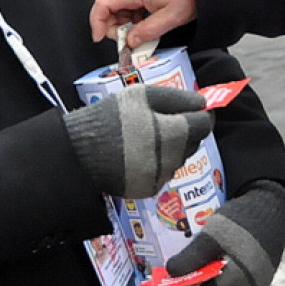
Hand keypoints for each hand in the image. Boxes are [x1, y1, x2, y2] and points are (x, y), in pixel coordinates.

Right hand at [63, 85, 211, 198]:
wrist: (79, 152)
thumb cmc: (112, 117)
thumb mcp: (143, 95)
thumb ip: (178, 97)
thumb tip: (203, 103)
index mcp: (173, 134)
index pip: (204, 125)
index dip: (201, 114)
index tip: (193, 109)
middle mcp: (172, 159)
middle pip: (193, 142)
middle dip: (185, 130)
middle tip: (162, 121)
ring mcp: (161, 177)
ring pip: (179, 158)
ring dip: (172, 147)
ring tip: (146, 137)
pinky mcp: (149, 190)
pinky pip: (164, 173)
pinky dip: (158, 163)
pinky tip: (138, 153)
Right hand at [90, 0, 197, 47]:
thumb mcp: (170, 17)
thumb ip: (147, 32)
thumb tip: (131, 42)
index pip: (103, 2)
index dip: (97, 21)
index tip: (100, 37)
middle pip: (108, 6)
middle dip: (114, 26)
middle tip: (129, 39)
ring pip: (119, 7)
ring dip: (126, 23)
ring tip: (143, 32)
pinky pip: (129, 4)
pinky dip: (133, 17)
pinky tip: (147, 23)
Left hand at [157, 180, 284, 285]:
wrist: (273, 203)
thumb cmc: (244, 216)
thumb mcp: (214, 233)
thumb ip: (192, 255)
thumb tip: (170, 273)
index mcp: (241, 278)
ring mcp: (257, 283)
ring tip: (180, 284)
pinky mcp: (259, 275)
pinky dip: (215, 283)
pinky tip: (202, 275)